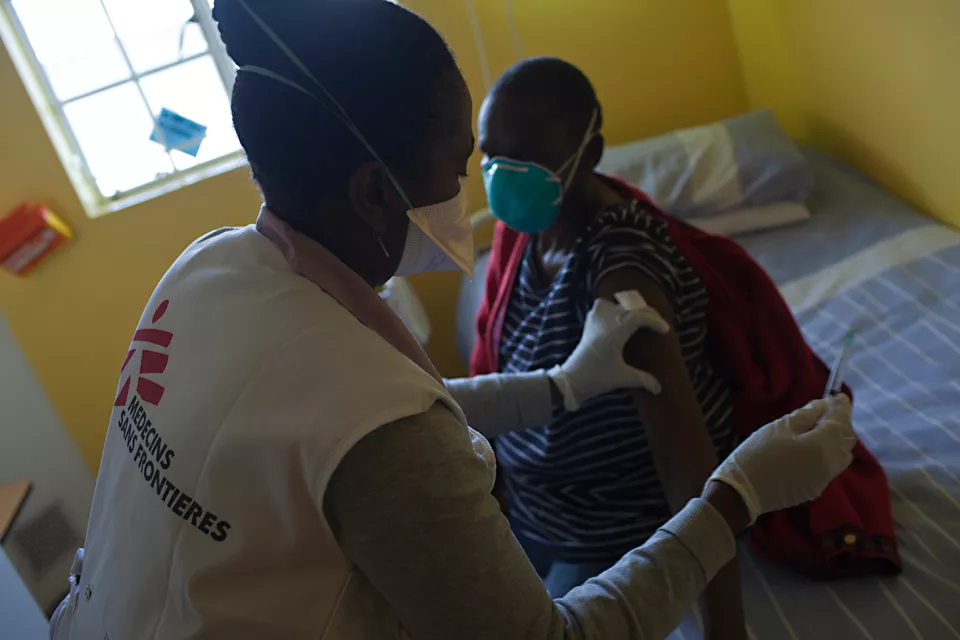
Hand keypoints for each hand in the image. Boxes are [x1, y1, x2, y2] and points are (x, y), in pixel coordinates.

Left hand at [547, 297, 669, 411]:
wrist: (571, 379)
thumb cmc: (596, 377)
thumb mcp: (621, 378)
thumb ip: (642, 380)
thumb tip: (659, 387)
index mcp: (615, 331)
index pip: (639, 316)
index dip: (654, 320)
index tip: (665, 331)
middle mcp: (606, 320)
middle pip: (632, 307)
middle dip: (648, 313)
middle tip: (659, 325)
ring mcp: (596, 318)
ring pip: (618, 303)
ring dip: (632, 307)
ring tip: (642, 318)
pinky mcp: (589, 322)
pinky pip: (604, 305)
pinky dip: (615, 306)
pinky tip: (619, 316)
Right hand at [707, 394, 856, 523]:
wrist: (742, 491)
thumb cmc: (757, 453)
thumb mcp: (779, 427)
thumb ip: (805, 415)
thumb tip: (821, 406)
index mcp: (821, 445)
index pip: (841, 422)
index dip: (842, 407)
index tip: (837, 395)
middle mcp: (830, 464)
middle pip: (846, 439)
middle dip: (840, 423)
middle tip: (824, 411)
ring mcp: (825, 479)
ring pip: (842, 455)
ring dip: (836, 440)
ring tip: (817, 431)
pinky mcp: (816, 489)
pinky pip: (831, 467)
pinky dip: (828, 454)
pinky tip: (810, 450)